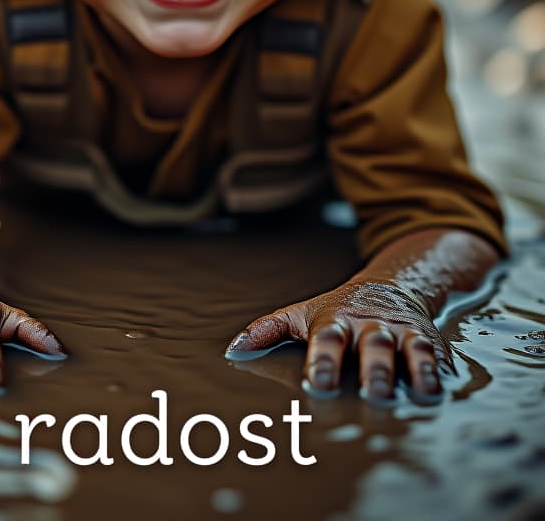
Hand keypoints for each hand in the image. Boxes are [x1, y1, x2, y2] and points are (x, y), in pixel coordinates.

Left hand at [225, 279, 454, 402]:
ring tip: (420, 391)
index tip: (319, 383)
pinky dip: (441, 370)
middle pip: (373, 345)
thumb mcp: (302, 314)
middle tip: (373, 391)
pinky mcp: (429, 339)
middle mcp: (371, 326)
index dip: (324, 361)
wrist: (391, 285)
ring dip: (415, 368)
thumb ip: (269, 329)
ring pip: (411, 348)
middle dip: (374, 367)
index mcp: (336, 321)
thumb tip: (233, 350)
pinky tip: (444, 387)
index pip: (328, 340)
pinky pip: (438, 354)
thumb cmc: (337, 311)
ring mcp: (403, 332)